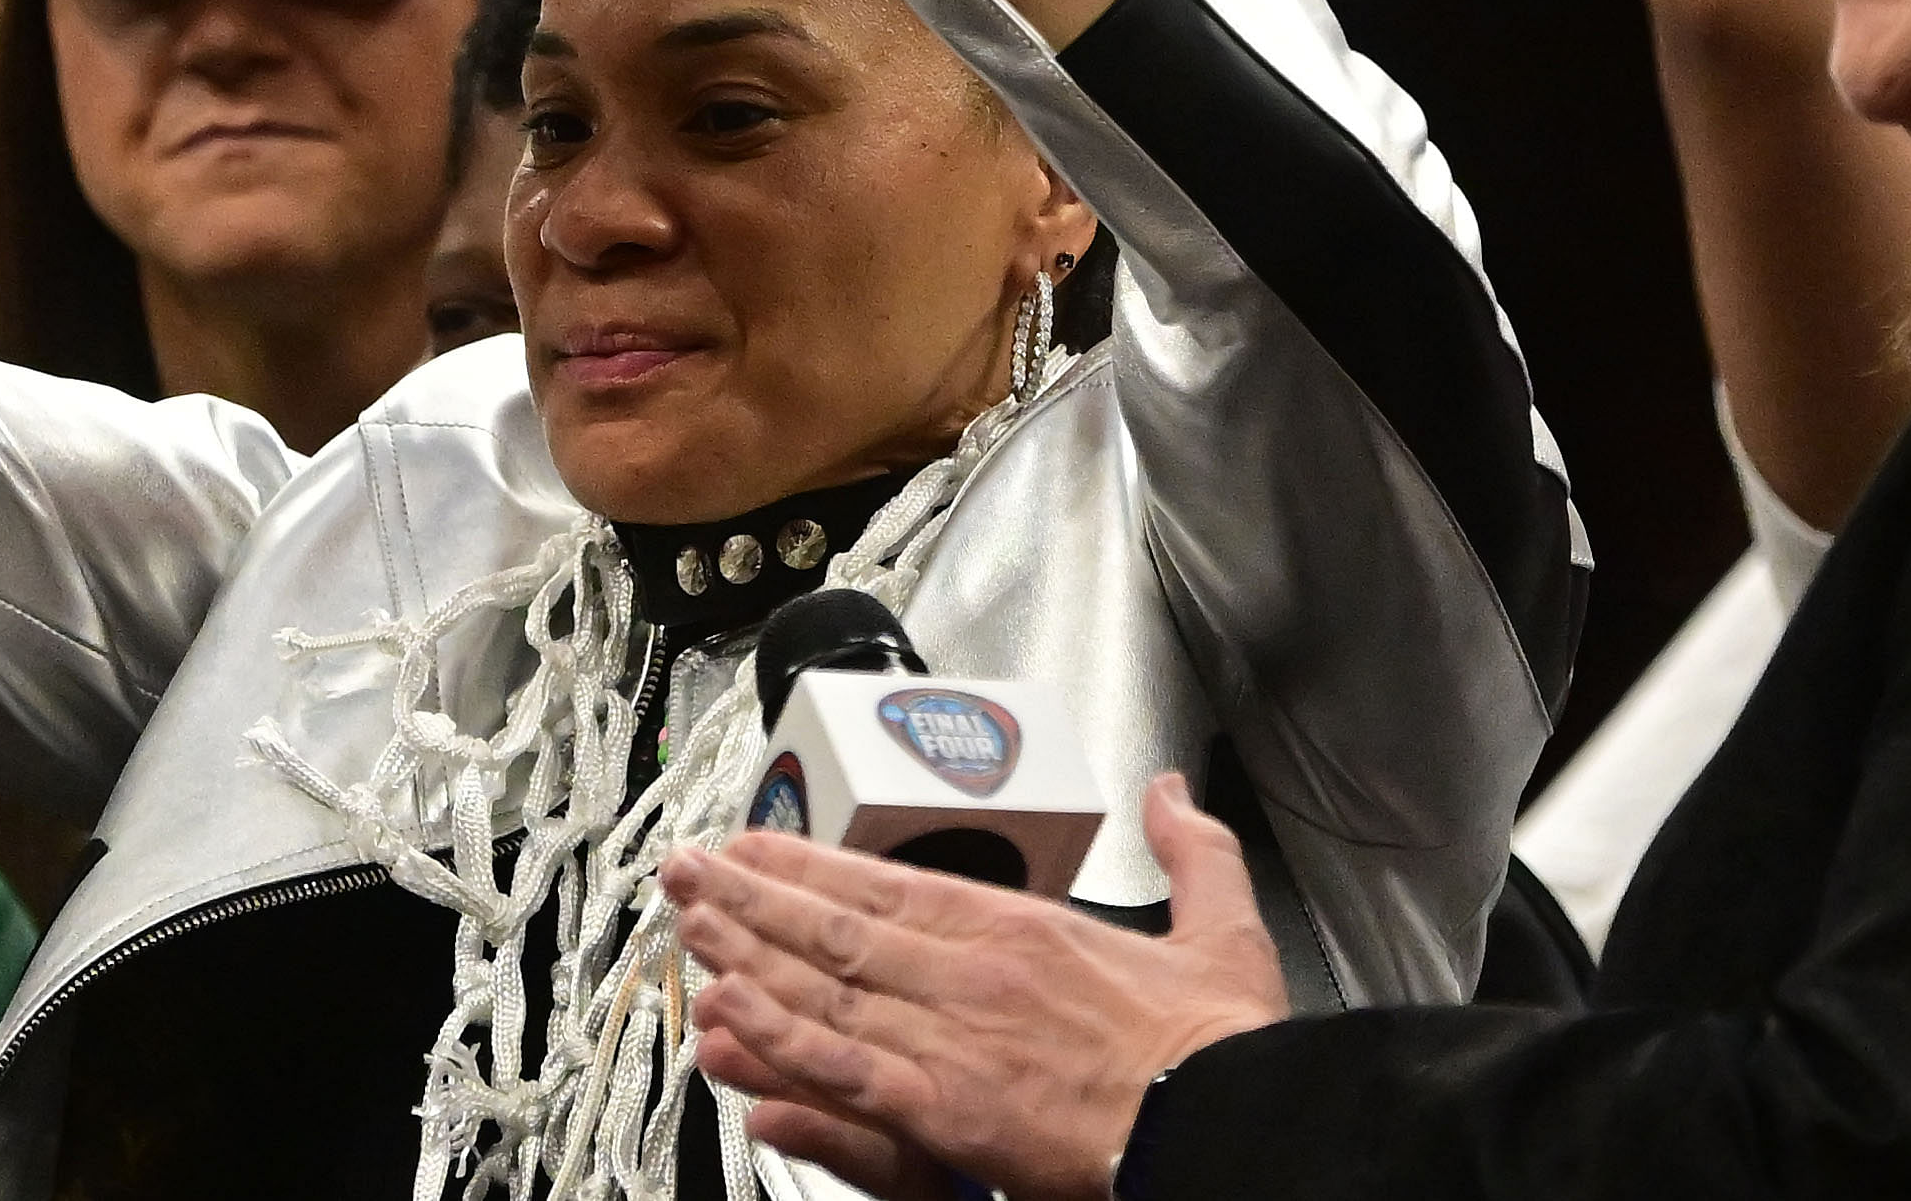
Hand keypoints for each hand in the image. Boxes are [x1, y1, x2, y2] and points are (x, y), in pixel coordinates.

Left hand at [663, 771, 1289, 1200]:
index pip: (892, 881)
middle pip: (837, 924)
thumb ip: (1191, 847)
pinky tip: (729, 1014)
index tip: (758, 847)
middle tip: (683, 872)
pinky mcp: (943, 1104)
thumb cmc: (1218, 1049)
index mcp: (1025, 926)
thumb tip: (1173, 791)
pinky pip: (840, 1064)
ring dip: (744, 951)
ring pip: (822, 984)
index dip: (812, 864)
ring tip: (686, 924)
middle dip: (751, 896)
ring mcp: (950, 1034)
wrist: (1226, 1121)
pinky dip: (778, 1035)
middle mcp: (972, 968)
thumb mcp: (1221, 925)